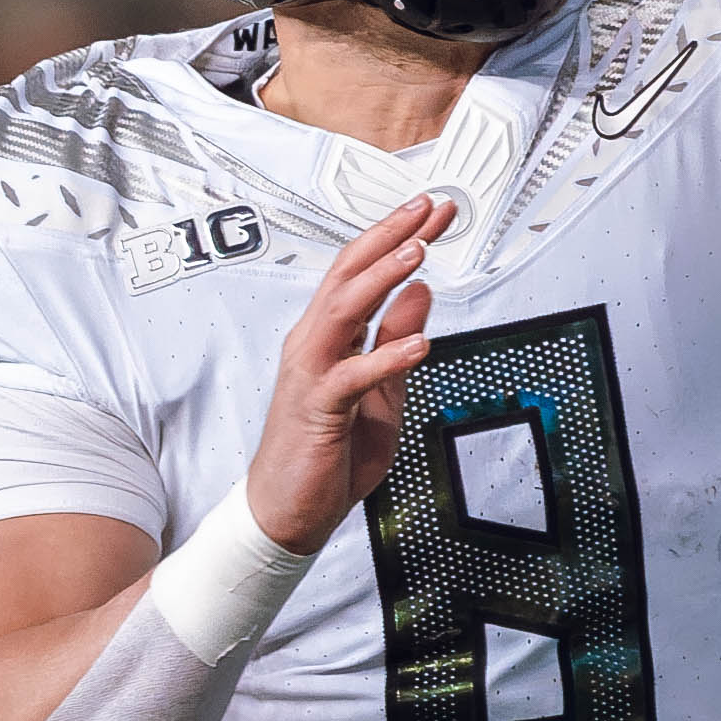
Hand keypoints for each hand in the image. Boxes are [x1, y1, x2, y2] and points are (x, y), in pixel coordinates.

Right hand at [241, 196, 445, 546]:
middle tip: (430, 209)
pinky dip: (385, 357)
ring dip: (382, 278)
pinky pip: (351, 376)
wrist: (288, 511)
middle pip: (349, 275)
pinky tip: (418, 344)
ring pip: (343, 310)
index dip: (396, 237)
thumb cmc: (325, 453)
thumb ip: (394, 340)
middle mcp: (313, 344)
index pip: (361, 273)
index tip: (432, 212)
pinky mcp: (316, 408)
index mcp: (328, 337)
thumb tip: (420, 293)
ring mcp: (310, 373)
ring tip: (419, 252)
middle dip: (392, 237)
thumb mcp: (380, 390)